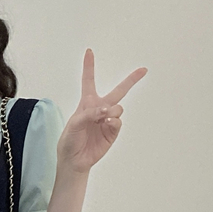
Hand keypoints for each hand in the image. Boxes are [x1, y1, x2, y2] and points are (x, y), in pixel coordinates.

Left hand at [57, 49, 146, 173]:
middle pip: (119, 91)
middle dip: (131, 80)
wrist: (74, 159)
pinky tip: (107, 124)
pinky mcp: (113, 131)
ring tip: (103, 118)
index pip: (89, 81)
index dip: (89, 66)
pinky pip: (118, 121)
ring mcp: (108, 120)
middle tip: (143, 69)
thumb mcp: (74, 124)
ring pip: (118, 107)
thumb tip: (107, 111)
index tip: (89, 51)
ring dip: (112, 110)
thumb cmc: (70, 140)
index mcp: (87, 103)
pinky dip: (114, 121)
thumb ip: (89, 114)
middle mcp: (99, 109)